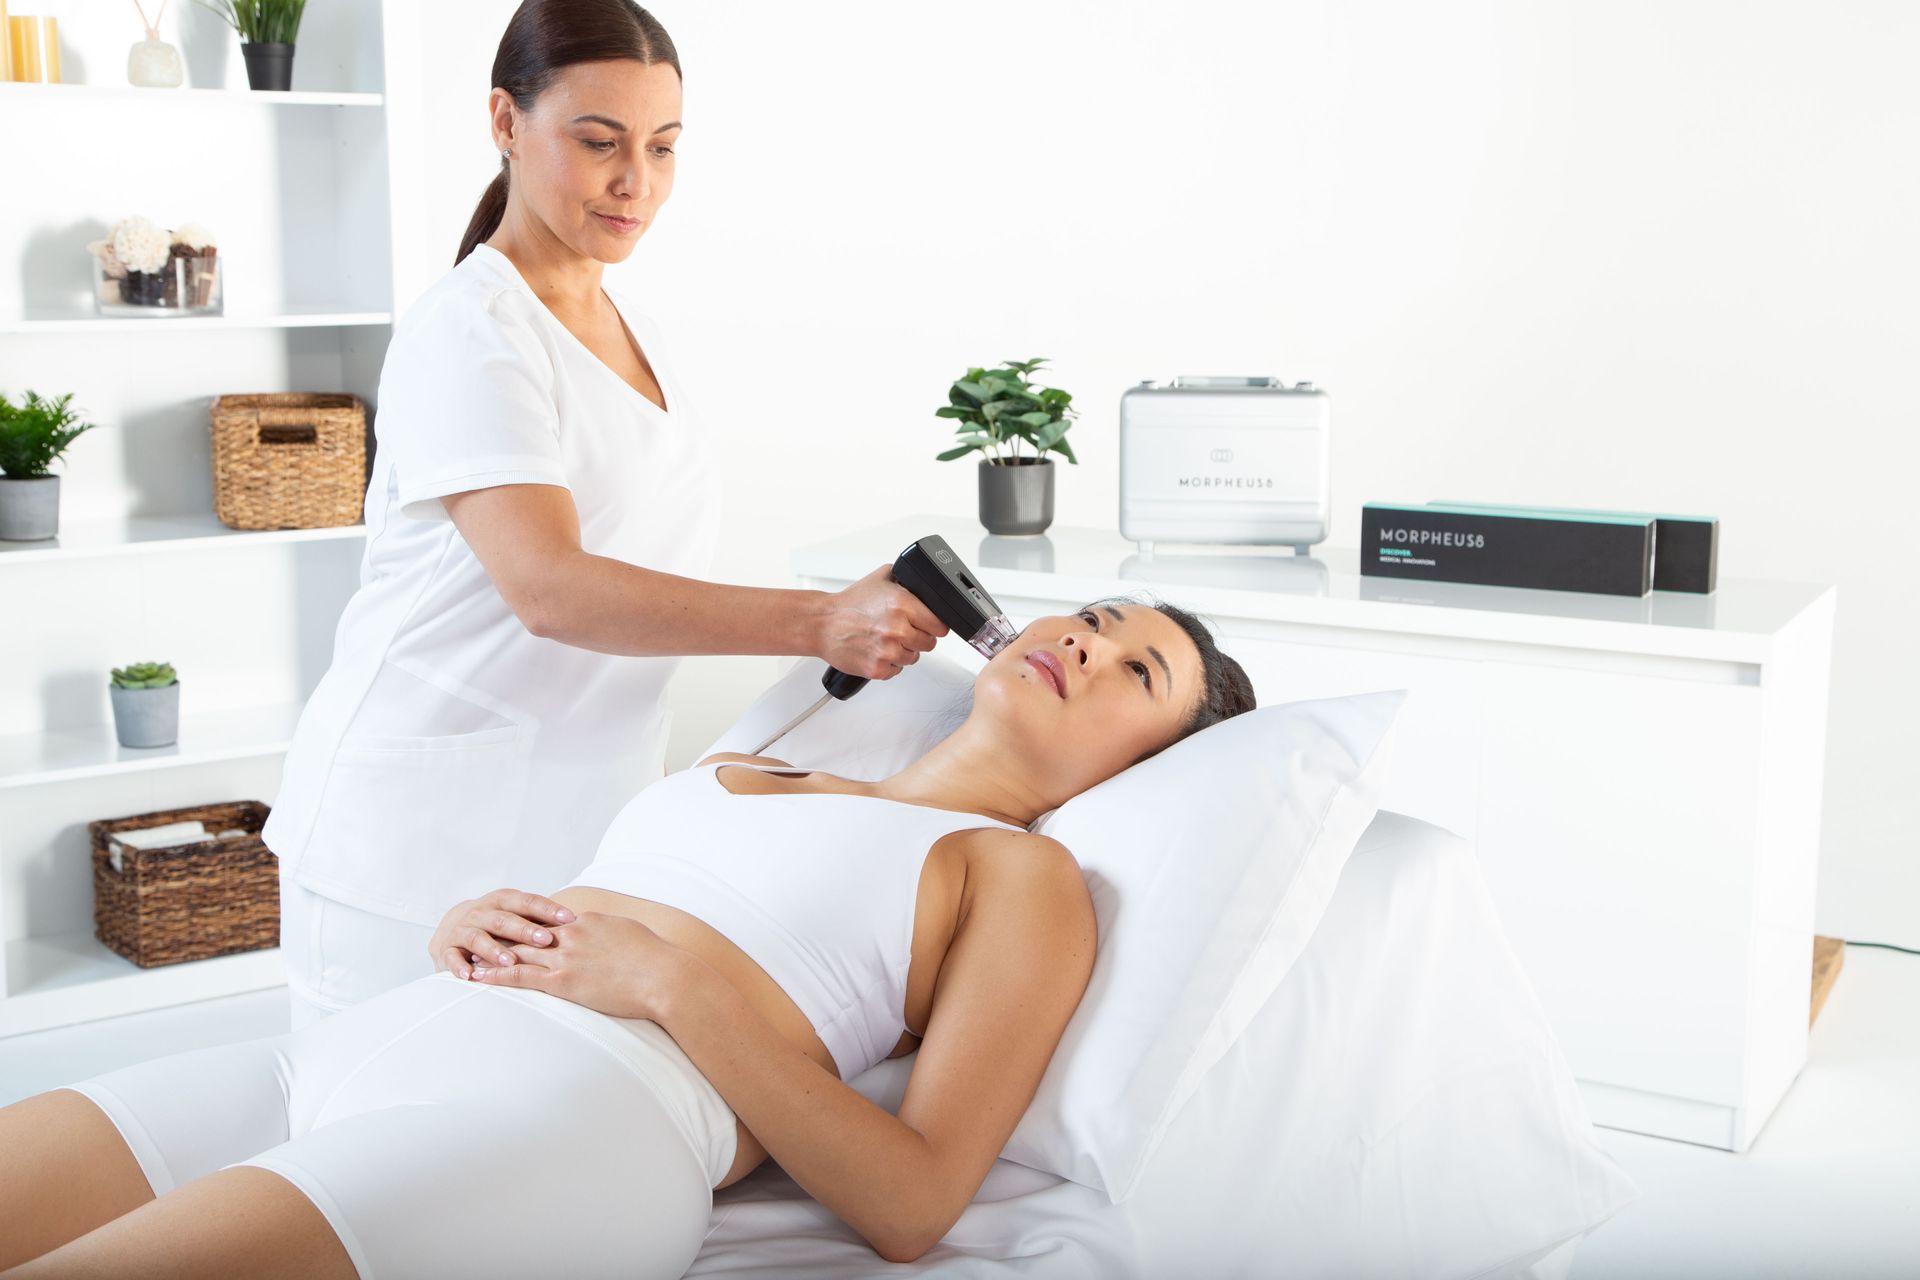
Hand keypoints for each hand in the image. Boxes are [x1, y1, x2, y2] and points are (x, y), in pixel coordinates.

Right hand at [428, 888, 575, 978]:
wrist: (452, 926)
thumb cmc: (498, 924)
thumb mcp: (517, 915)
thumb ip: (542, 920)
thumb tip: (584, 924)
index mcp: (503, 900)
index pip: (528, 902)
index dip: (548, 910)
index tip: (570, 919)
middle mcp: (482, 911)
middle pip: (504, 919)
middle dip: (525, 929)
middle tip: (545, 940)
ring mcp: (462, 929)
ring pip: (478, 937)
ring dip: (493, 949)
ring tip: (509, 961)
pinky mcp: (445, 949)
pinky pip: (451, 958)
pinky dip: (459, 967)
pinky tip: (470, 977)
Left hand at [470, 910, 688, 1020]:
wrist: (663, 976)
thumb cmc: (654, 958)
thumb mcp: (628, 932)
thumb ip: (608, 931)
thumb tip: (605, 933)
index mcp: (585, 921)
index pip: (546, 921)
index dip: (524, 923)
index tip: (506, 924)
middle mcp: (569, 935)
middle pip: (525, 932)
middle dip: (498, 934)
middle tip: (475, 935)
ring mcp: (565, 958)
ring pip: (516, 953)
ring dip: (489, 954)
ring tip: (467, 955)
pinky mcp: (563, 982)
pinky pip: (521, 978)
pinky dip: (496, 976)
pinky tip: (479, 977)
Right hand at [818, 565, 947, 679]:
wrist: (822, 623)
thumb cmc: (849, 604)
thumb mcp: (881, 578)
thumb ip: (906, 579)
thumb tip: (924, 583)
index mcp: (902, 604)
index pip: (940, 625)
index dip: (933, 624)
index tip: (927, 624)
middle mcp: (897, 628)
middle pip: (929, 644)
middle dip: (918, 637)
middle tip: (901, 630)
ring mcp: (887, 651)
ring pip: (913, 658)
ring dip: (904, 651)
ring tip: (885, 639)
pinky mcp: (877, 669)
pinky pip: (896, 670)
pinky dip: (889, 663)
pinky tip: (877, 650)